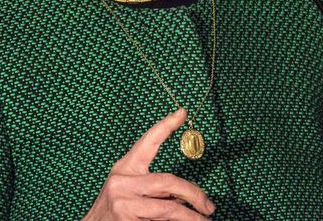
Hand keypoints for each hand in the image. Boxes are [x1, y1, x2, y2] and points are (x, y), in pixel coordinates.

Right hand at [82, 109, 215, 219]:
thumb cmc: (113, 213)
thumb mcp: (126, 192)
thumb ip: (150, 188)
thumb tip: (182, 195)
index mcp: (124, 169)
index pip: (147, 142)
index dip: (165, 126)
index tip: (182, 112)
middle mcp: (122, 182)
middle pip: (168, 181)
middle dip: (194, 194)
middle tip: (209, 206)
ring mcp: (123, 203)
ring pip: (169, 208)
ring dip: (192, 217)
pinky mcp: (126, 220)